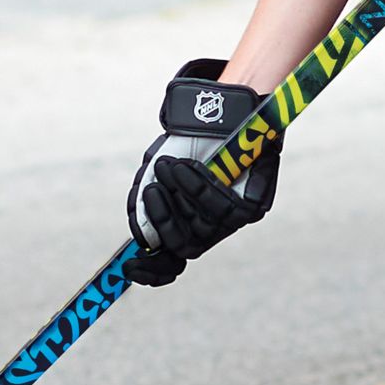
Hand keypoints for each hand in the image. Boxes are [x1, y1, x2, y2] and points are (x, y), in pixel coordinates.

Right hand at [126, 60, 281, 287]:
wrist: (221, 112)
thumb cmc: (187, 145)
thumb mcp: (155, 171)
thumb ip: (145, 202)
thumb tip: (143, 238)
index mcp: (185, 227)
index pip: (171, 262)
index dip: (152, 272)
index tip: (129, 268)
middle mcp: (210, 229)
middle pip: (186, 248)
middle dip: (164, 222)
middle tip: (151, 191)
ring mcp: (233, 221)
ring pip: (205, 228)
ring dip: (180, 195)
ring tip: (166, 165)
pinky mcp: (255, 206)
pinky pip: (226, 210)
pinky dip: (199, 187)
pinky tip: (185, 165)